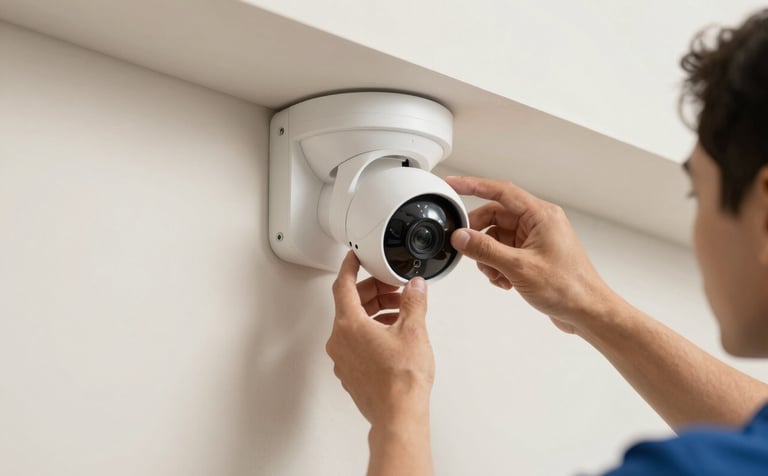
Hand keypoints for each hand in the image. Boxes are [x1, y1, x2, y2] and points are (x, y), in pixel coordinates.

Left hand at [326, 252, 433, 426]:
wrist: (398, 415)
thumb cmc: (401, 380)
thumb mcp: (413, 330)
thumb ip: (413, 302)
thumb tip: (415, 287)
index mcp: (349, 325)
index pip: (342, 285)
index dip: (349, 267)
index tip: (354, 258)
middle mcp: (339, 341)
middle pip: (350, 305)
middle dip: (373, 293)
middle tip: (393, 289)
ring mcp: (343, 360)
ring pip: (354, 325)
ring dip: (375, 313)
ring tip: (400, 313)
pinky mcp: (350, 373)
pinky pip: (356, 344)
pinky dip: (371, 332)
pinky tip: (394, 336)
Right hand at [446, 176, 617, 333]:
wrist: (588, 311)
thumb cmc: (568, 288)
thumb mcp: (519, 267)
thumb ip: (486, 249)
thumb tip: (461, 236)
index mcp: (540, 215)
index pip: (500, 191)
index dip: (473, 185)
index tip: (453, 184)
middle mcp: (539, 223)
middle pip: (495, 217)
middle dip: (479, 236)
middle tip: (466, 249)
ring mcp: (536, 239)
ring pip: (498, 237)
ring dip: (488, 256)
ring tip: (494, 274)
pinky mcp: (533, 255)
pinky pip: (505, 252)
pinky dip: (497, 265)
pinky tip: (503, 281)